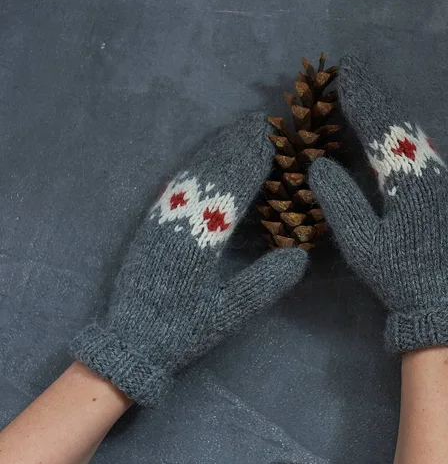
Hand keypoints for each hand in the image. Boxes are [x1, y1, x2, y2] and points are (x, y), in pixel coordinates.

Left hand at [71, 113, 307, 404]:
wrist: (131, 339)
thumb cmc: (182, 329)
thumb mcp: (227, 313)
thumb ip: (263, 284)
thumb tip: (300, 255)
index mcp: (201, 239)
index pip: (233, 188)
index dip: (254, 162)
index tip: (273, 140)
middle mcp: (181, 219)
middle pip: (214, 172)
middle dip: (239, 145)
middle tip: (261, 123)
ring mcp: (163, 216)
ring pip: (194, 171)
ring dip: (218, 147)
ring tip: (240, 130)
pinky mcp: (152, 220)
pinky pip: (177, 181)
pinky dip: (197, 162)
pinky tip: (207, 154)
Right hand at [309, 56, 447, 351]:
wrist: (440, 299)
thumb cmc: (397, 274)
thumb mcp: (361, 243)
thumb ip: (340, 201)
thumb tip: (318, 164)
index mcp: (408, 181)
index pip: (380, 129)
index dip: (360, 100)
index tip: (342, 74)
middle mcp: (428, 170)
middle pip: (398, 121)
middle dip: (373, 93)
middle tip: (351, 68)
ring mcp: (439, 176)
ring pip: (412, 129)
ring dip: (387, 107)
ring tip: (364, 88)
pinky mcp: (442, 184)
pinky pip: (420, 142)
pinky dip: (399, 125)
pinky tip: (389, 122)